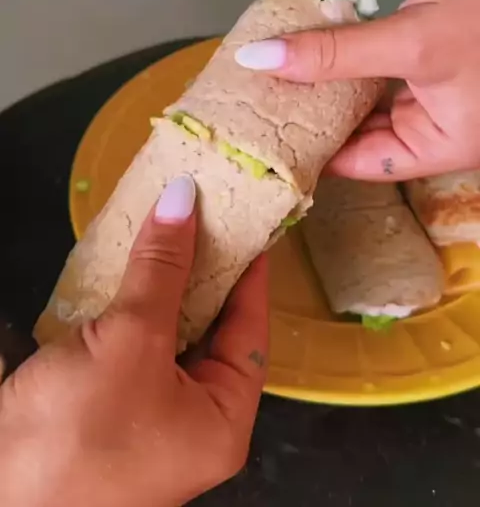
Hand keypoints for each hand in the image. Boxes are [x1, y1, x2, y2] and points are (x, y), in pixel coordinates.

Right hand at [0, 176, 267, 506]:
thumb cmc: (83, 429)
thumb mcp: (132, 340)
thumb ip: (162, 268)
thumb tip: (183, 198)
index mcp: (221, 421)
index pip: (249, 331)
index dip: (250, 274)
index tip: (248, 224)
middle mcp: (189, 421)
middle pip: (207, 330)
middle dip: (202, 273)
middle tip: (203, 215)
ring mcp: (142, 413)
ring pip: (162, 332)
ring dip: (160, 282)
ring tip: (167, 226)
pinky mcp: (101, 402)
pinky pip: (125, 341)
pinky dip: (126, 302)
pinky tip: (124, 262)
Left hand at [234, 0, 479, 180]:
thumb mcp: (411, 40)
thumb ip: (335, 54)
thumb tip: (258, 60)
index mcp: (443, 144)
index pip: (367, 163)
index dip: (317, 154)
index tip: (265, 139)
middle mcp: (435, 124)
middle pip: (362, 131)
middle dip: (314, 116)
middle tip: (256, 105)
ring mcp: (429, 90)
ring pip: (363, 98)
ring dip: (324, 84)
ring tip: (269, 80)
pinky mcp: (420, 57)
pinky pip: (372, 67)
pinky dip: (342, 59)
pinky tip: (305, 51)